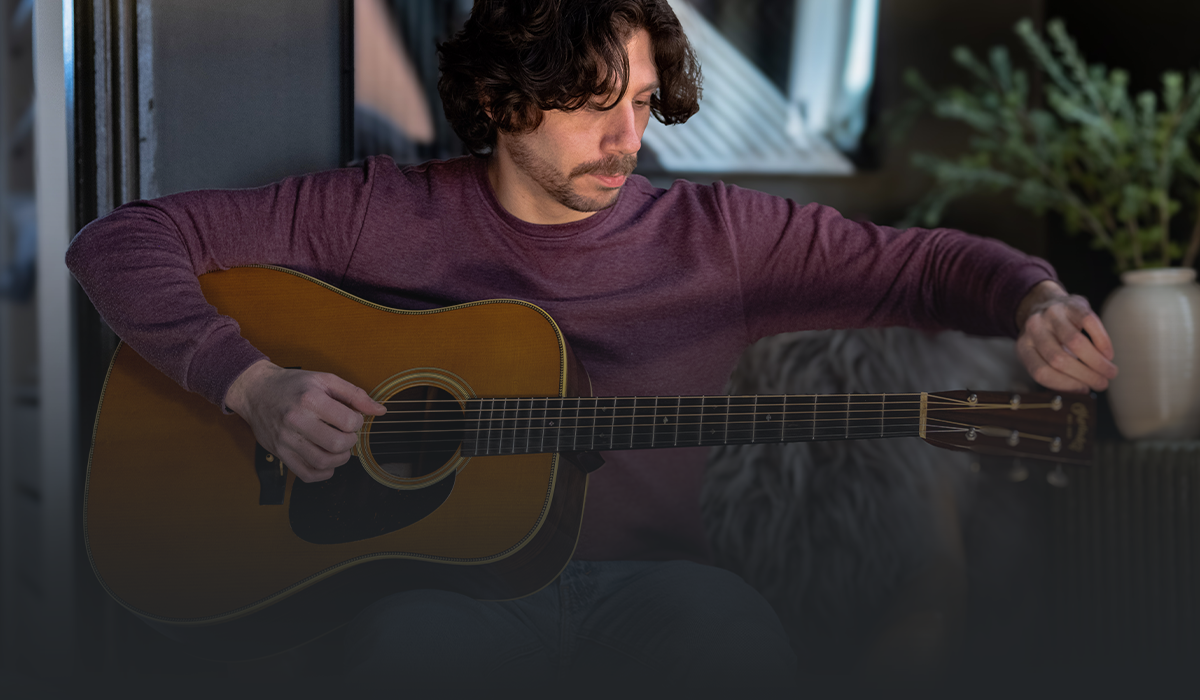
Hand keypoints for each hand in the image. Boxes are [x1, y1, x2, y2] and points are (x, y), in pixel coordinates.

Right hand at [225, 360, 386, 481]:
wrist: (256, 391)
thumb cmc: (293, 385)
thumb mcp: (325, 380)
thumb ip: (355, 395)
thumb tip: (380, 411)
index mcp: (310, 399)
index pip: (349, 422)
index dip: (357, 422)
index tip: (351, 419)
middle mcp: (296, 420)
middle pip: (337, 445)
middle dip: (350, 442)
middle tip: (345, 434)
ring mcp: (286, 439)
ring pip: (322, 463)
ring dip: (339, 459)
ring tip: (338, 448)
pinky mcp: (280, 453)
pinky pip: (306, 474)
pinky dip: (323, 473)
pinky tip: (326, 461)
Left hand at [1015, 280, 1118, 392]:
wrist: (1046, 303)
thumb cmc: (1048, 339)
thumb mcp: (1041, 356)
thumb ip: (1055, 374)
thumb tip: (1081, 394)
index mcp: (1023, 347)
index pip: (1041, 372)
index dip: (1065, 385)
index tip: (1084, 390)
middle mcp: (1033, 329)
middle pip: (1059, 359)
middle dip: (1085, 375)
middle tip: (1103, 384)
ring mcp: (1052, 314)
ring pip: (1075, 342)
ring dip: (1097, 361)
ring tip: (1110, 372)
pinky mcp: (1072, 304)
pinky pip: (1090, 323)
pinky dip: (1102, 341)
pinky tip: (1108, 354)